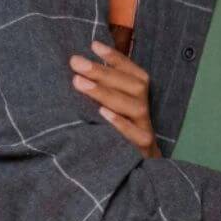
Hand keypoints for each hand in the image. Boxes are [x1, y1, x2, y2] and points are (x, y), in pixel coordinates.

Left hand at [71, 41, 156, 156]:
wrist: (135, 176)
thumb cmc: (114, 137)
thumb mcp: (110, 112)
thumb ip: (102, 93)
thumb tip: (78, 67)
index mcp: (139, 100)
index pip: (135, 73)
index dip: (117, 58)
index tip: (93, 45)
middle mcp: (144, 112)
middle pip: (135, 86)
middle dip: (105, 72)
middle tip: (76, 62)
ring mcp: (144, 131)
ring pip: (134, 106)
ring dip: (106, 92)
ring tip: (79, 82)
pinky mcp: (140, 151)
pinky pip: (133, 135)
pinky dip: (119, 123)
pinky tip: (102, 114)